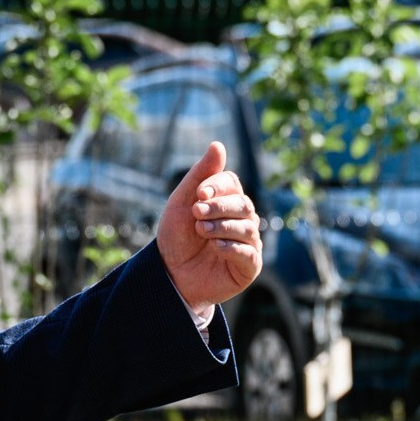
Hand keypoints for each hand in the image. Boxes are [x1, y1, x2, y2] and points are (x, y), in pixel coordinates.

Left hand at [157, 142, 262, 309]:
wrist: (170, 276)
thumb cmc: (176, 238)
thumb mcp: (182, 202)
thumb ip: (200, 175)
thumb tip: (218, 144)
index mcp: (227, 201)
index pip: (232, 183)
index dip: (217, 186)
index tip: (198, 195)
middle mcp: (242, 220)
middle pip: (243, 204)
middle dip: (219, 207)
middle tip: (196, 214)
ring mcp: (248, 243)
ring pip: (247, 226)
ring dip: (222, 226)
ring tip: (201, 231)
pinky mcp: (249, 266)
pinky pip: (249, 252)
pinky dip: (231, 247)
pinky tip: (214, 248)